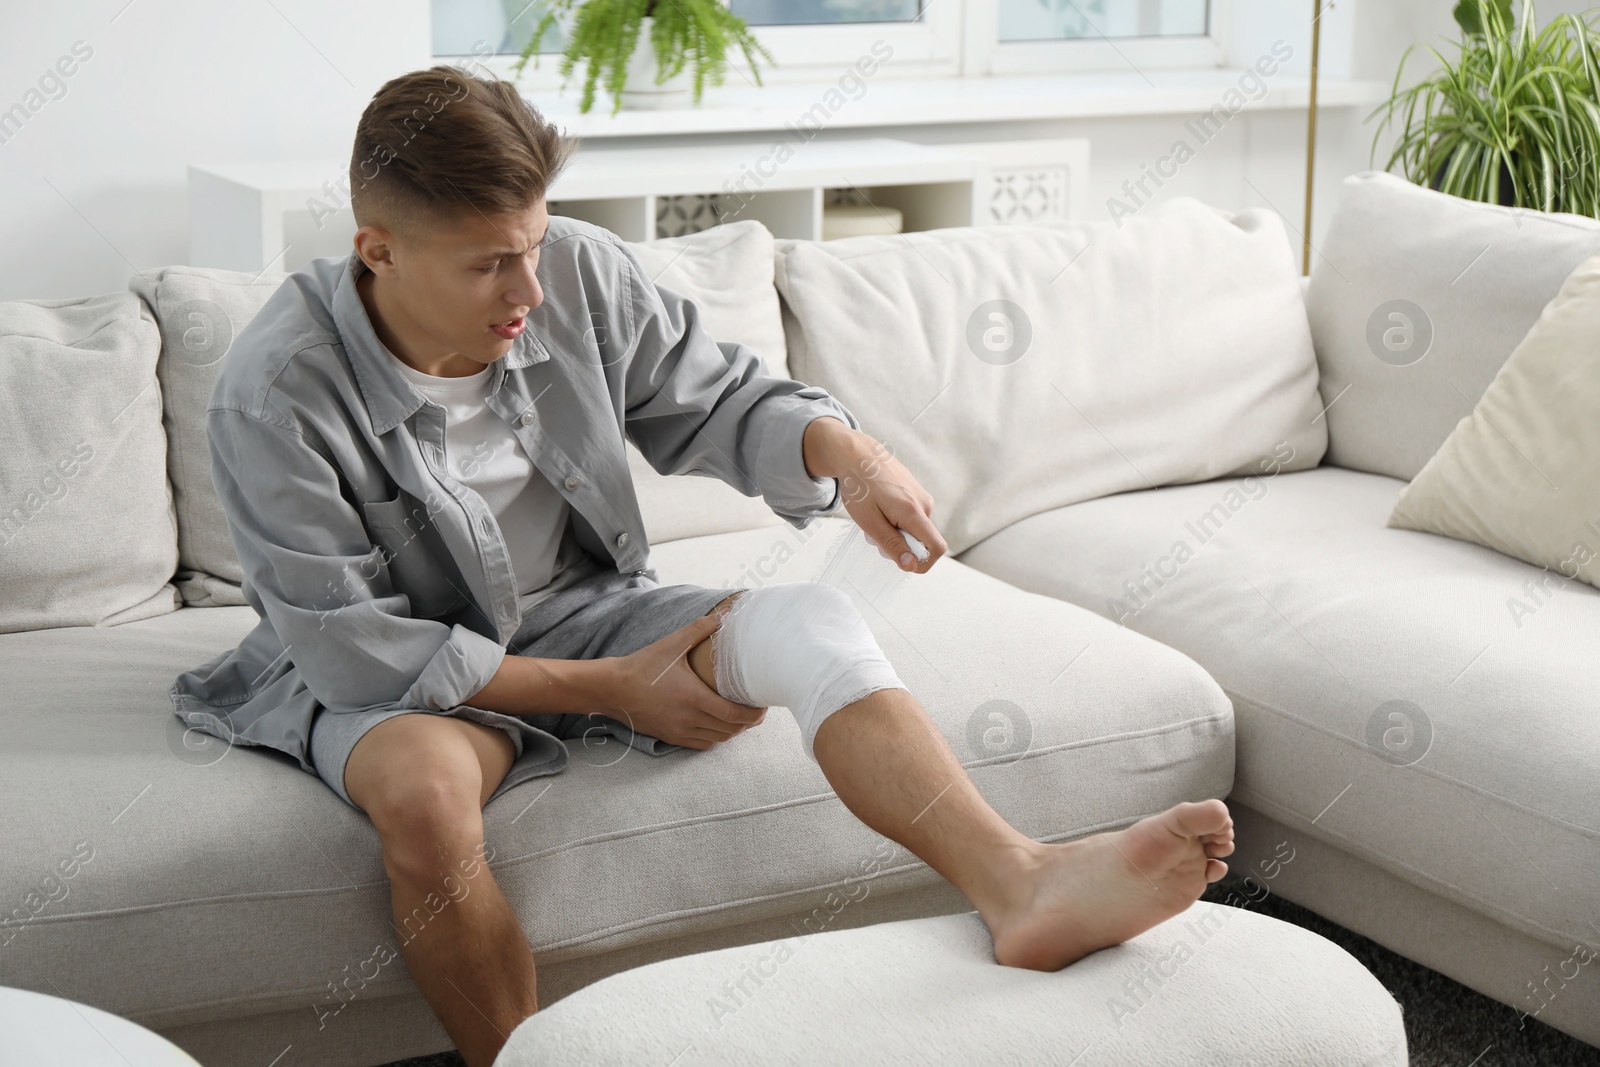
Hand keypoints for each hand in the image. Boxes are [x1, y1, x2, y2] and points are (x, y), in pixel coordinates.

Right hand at [598, 611, 766, 749]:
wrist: (612, 689)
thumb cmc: (642, 667)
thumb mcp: (672, 645)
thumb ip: (699, 629)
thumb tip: (723, 615)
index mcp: (694, 699)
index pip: (734, 715)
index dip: (754, 715)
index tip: (764, 706)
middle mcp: (689, 719)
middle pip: (731, 730)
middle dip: (749, 722)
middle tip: (758, 709)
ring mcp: (680, 731)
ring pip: (718, 739)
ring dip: (733, 731)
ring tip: (742, 717)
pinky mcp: (672, 737)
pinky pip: (702, 744)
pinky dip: (716, 737)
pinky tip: (719, 725)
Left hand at [803, 417, 948, 574]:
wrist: (855, 454)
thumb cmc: (859, 486)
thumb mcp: (870, 522)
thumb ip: (892, 544)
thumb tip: (911, 565)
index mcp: (914, 512)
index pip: (936, 547)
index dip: (924, 563)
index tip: (903, 563)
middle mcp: (924, 503)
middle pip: (922, 540)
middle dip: (901, 545)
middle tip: (874, 536)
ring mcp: (921, 496)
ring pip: (915, 528)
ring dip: (896, 532)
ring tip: (874, 518)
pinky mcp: (916, 491)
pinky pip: (912, 516)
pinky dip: (896, 520)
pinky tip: (879, 509)